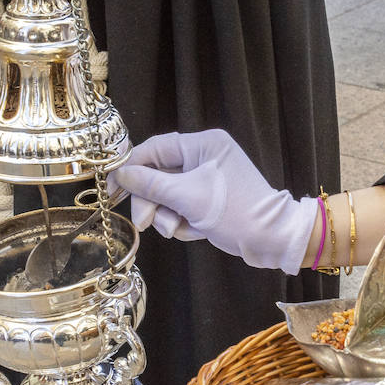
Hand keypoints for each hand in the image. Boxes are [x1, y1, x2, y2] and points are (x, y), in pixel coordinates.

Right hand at [108, 130, 317, 272]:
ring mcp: (207, 180)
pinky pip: (183, 208)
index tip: (113, 188)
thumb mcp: (187, 197)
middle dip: (152, 201)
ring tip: (178, 230)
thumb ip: (150, 184)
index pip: (156, 148)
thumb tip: (121, 174)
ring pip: (169, 195)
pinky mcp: (210, 200)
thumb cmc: (233, 212)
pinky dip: (184, 222)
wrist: (272, 239)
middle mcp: (205, 157)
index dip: (131, 167)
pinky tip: (195, 232)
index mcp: (203, 144)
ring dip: (167, 216)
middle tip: (144, 223)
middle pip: (160, 175)